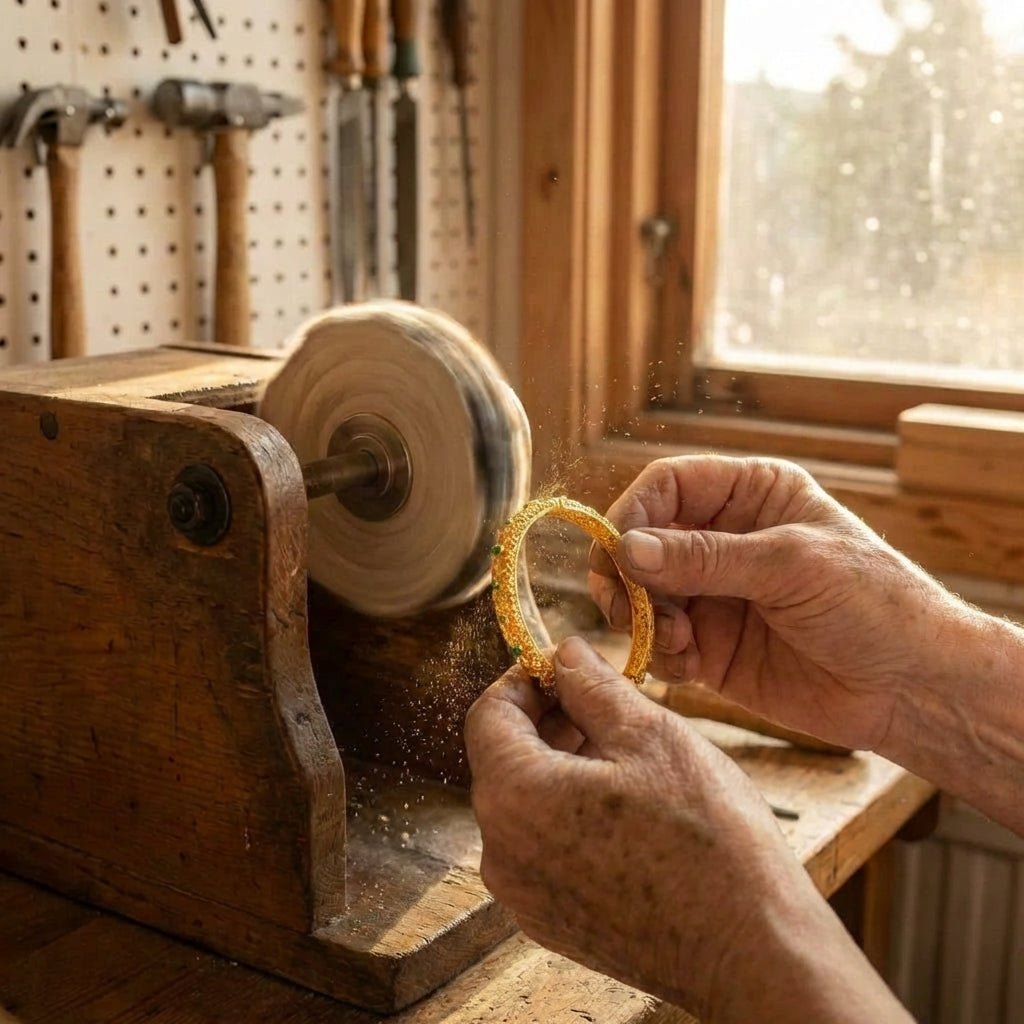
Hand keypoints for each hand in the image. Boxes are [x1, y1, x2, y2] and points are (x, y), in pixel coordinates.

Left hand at [465, 637, 909, 1021]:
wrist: (750, 952)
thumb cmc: (707, 838)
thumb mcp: (650, 734)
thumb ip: (591, 685)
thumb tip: (563, 653)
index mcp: (514, 797)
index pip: (489, 714)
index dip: (527, 680)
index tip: (568, 671)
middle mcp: (501, 852)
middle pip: (504, 759)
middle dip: (549, 721)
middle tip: (606, 706)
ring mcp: (524, 895)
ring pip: (525, 804)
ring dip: (561, 767)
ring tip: (625, 755)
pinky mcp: (552, 922)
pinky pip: (542, 848)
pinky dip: (569, 815)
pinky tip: (626, 809)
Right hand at [589, 456, 965, 750]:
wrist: (913, 689)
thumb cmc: (874, 604)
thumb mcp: (791, 566)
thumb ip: (705, 557)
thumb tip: (625, 548)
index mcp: (750, 495)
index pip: (667, 486)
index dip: (633, 513)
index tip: (617, 553)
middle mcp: (723, 539)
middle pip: (640, 541)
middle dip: (626, 574)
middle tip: (626, 606)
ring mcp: (714, 595)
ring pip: (640, 594)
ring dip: (641, 618)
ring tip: (676, 641)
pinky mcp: (710, 648)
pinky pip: (658, 642)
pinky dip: (659, 653)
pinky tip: (691, 666)